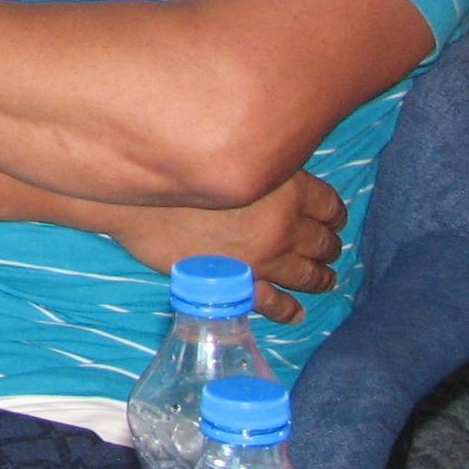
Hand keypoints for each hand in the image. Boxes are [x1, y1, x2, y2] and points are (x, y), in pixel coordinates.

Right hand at [96, 171, 348, 323]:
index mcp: (286, 188)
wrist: (135, 201)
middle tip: (327, 248)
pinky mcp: (243, 285)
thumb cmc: (176, 169)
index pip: (330, 205)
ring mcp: (266, 258)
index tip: (331, 218)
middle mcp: (284, 224)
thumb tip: (284, 178)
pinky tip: (295, 311)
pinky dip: (290, 310)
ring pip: (310, 275)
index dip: (334, 214)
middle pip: (324, 241)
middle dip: (328, 245)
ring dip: (320, 278)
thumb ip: (264, 167)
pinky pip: (277, 303)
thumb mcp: (232, 156)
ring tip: (323, 279)